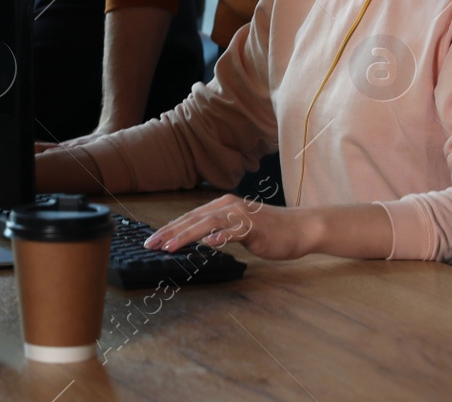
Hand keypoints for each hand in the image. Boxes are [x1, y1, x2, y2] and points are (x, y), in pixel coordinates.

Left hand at [145, 194, 315, 260]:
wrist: (301, 228)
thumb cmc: (269, 230)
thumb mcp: (238, 228)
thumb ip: (218, 230)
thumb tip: (197, 239)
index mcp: (222, 206)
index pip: (190, 217)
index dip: (169, 228)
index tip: (151, 241)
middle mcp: (229, 206)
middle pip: (194, 218)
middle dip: (170, 232)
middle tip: (150, 245)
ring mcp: (242, 216)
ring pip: (209, 223)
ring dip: (187, 235)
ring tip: (170, 246)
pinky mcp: (256, 228)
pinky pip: (235, 232)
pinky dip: (221, 236)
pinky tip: (209, 244)